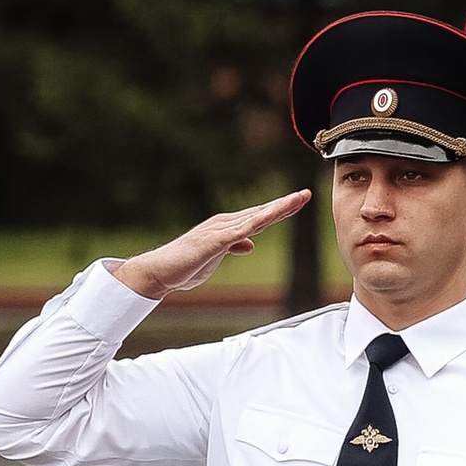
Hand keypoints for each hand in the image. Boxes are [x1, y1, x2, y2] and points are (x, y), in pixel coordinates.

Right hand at [111, 190, 309, 299]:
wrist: (160, 271)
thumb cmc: (185, 265)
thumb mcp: (216, 257)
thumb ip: (233, 247)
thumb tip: (250, 244)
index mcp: (228, 228)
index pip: (260, 217)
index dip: (280, 209)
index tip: (299, 201)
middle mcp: (225, 224)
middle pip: (261, 213)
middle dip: (285, 204)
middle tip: (306, 194)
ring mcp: (219, 231)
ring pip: (255, 218)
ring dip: (276, 208)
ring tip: (296, 200)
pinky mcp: (213, 241)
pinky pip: (240, 231)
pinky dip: (256, 223)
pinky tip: (270, 217)